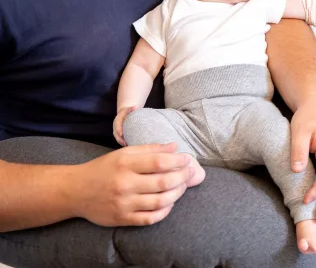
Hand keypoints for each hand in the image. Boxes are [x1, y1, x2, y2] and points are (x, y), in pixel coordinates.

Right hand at [70, 143, 194, 226]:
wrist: (75, 191)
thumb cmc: (103, 169)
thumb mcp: (123, 153)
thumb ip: (150, 149)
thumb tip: (175, 146)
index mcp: (125, 164)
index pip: (159, 162)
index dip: (178, 161)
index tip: (187, 159)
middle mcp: (124, 184)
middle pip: (163, 182)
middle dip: (182, 177)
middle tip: (190, 172)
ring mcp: (123, 204)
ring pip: (160, 201)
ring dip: (177, 193)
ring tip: (182, 186)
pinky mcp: (122, 219)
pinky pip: (150, 218)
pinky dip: (165, 211)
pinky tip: (170, 203)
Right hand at [113, 106, 136, 145]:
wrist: (124, 114)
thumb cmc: (127, 112)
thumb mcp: (128, 109)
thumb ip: (131, 108)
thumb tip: (135, 107)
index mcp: (117, 120)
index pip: (117, 125)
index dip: (118, 129)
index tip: (121, 133)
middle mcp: (116, 127)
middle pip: (116, 134)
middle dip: (119, 139)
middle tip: (125, 143)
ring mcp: (117, 131)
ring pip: (117, 138)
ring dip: (121, 142)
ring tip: (127, 146)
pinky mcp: (119, 134)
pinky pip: (120, 140)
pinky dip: (123, 143)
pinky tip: (128, 146)